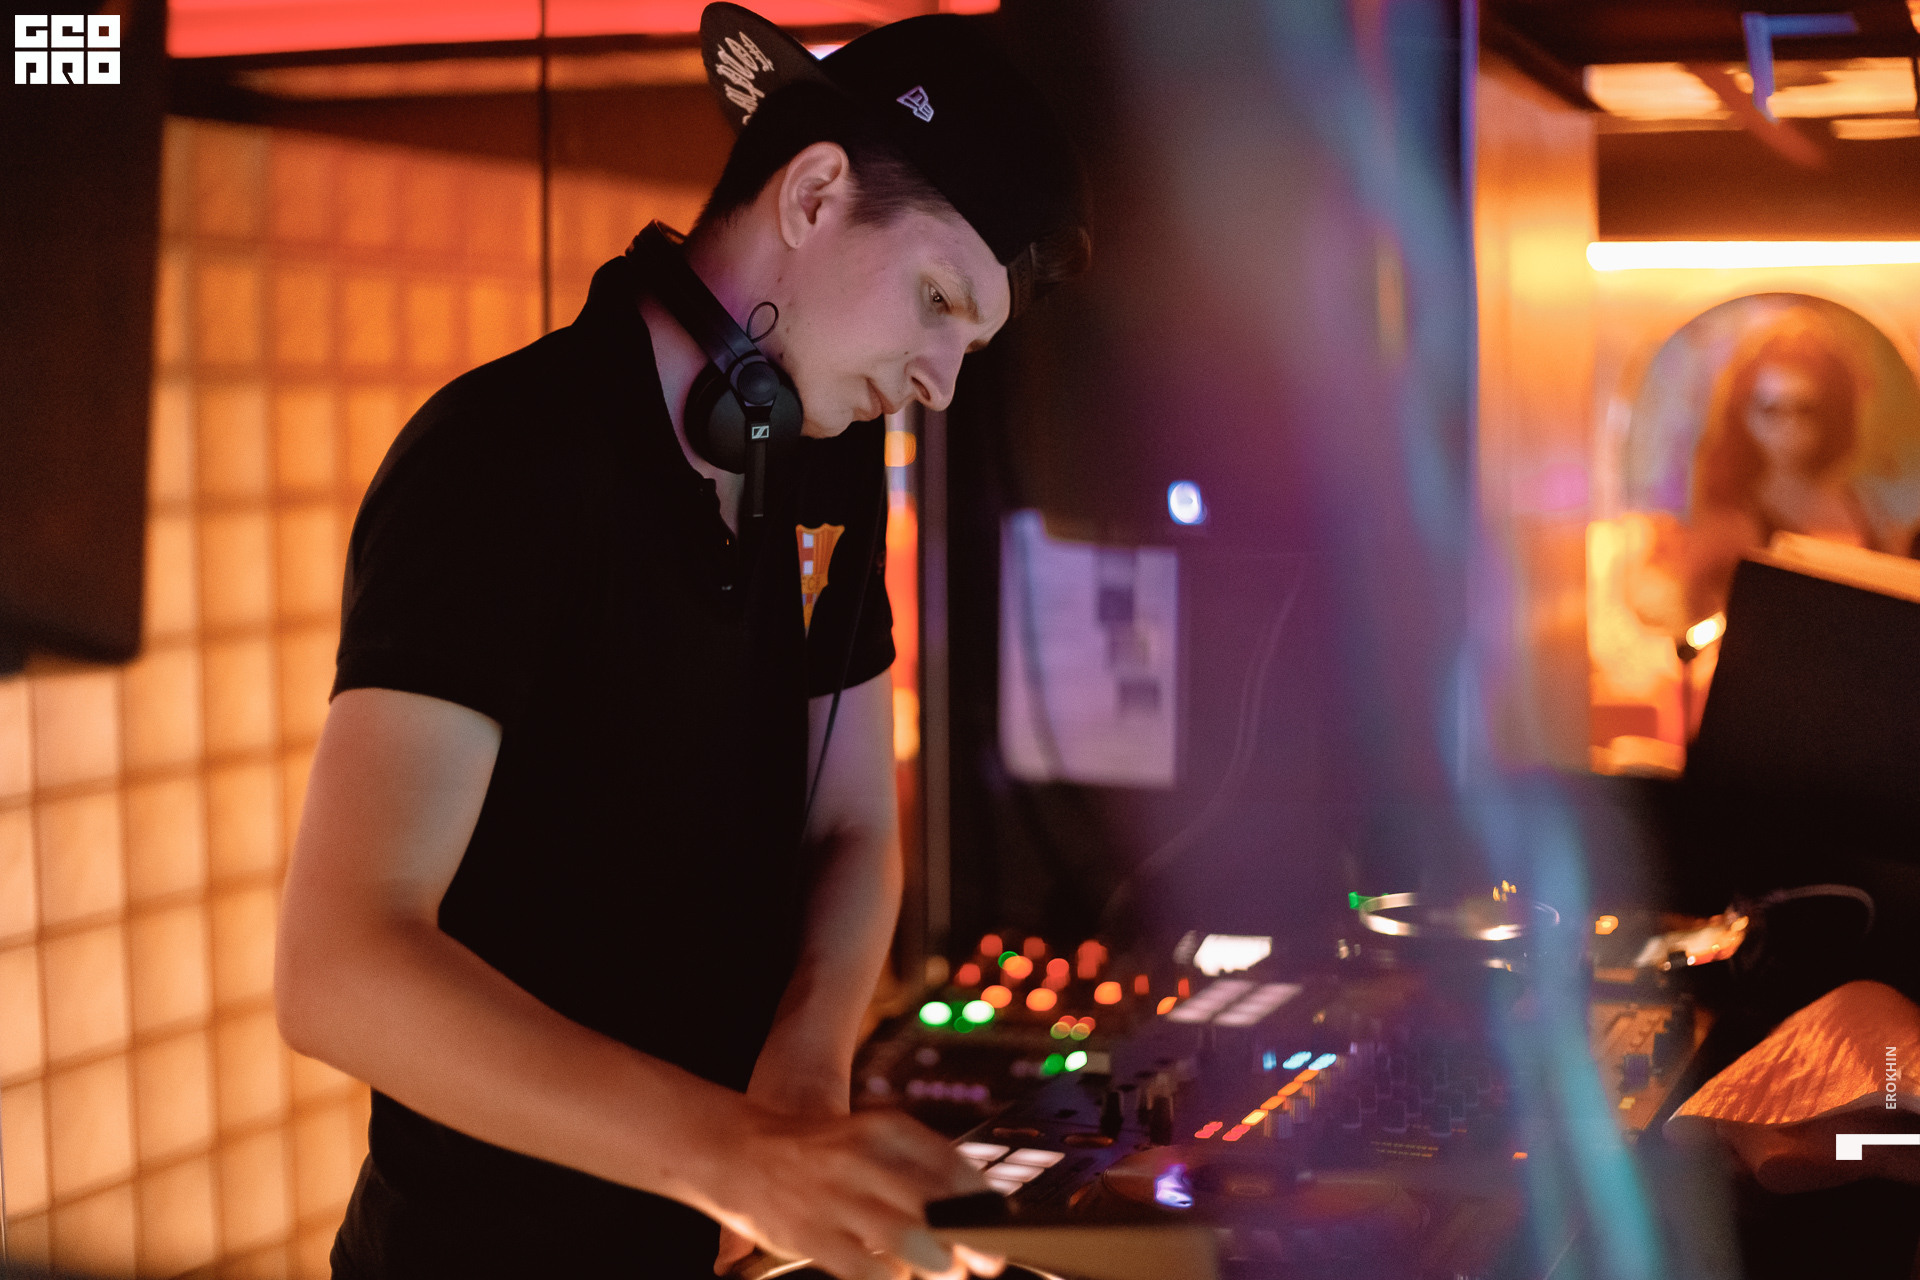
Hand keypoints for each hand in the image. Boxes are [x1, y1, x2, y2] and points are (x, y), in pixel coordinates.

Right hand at [700, 1105, 1000, 1279]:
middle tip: (981, 1260)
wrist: (737, 1151)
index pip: (950, 1163)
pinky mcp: (814, 1234)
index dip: (981, 1200)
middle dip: (967, 1240)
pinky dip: (893, 1279)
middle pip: (936, 1207)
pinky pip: (870, 1269)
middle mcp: (863, 1158)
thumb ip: (911, 1168)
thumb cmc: (814, 1152)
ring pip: (909, 1241)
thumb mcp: (865, 1140)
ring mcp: (837, 1197)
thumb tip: (967, 1208)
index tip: (999, 1223)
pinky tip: (897, 1275)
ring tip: (945, 1271)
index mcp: (881, 1128)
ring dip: (937, 1265)